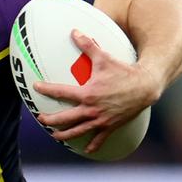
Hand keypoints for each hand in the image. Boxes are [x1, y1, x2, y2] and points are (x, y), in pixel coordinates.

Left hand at [34, 29, 157, 152]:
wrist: (145, 86)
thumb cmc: (123, 71)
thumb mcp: (104, 57)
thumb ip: (87, 45)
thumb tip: (74, 31)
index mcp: (87, 93)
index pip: (61, 92)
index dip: (46, 89)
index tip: (35, 86)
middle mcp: (91, 109)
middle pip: (65, 118)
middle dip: (50, 120)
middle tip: (40, 119)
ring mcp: (101, 120)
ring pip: (78, 131)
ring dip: (64, 135)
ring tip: (55, 136)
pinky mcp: (111, 126)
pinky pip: (100, 139)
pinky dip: (93, 145)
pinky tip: (87, 150)